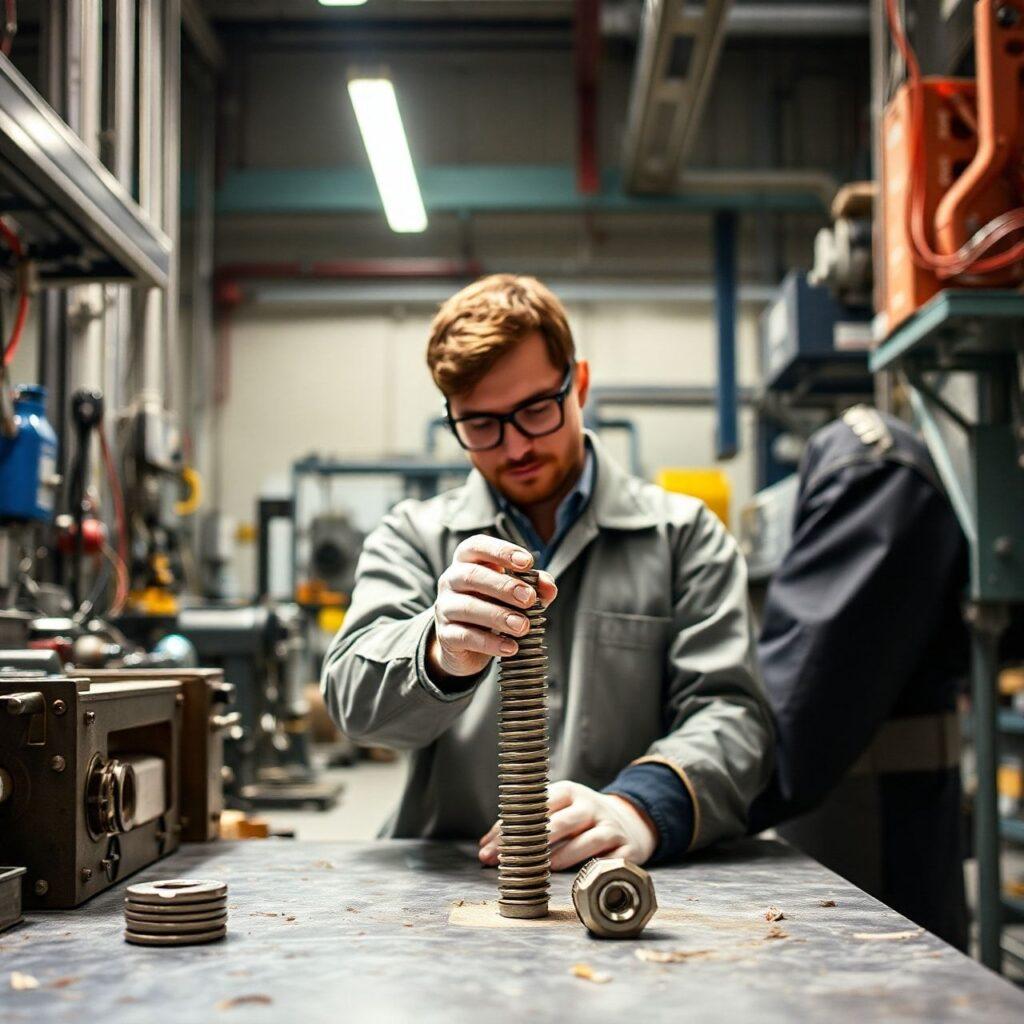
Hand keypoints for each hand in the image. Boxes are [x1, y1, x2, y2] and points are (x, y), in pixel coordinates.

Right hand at [428, 534, 556, 680]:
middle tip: (529, 598)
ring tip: (523, 626)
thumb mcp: (514, 592)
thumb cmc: (492, 605)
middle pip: (472, 575)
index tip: (527, 562)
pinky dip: (490, 643)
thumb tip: (549, 587)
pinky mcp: (445, 635)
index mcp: (467, 561)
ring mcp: (444, 608)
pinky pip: (465, 636)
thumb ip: (534, 586)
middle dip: (504, 586)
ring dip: (499, 616)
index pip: (477, 546)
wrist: (466, 644)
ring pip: (468, 607)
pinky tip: (510, 647)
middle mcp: (451, 580)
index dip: (501, 551)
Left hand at [478, 780, 657, 870]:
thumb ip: (524, 825)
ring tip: (540, 870)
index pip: (536, 806)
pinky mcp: (627, 849)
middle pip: (559, 823)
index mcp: (569, 791)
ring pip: (584, 842)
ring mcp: (610, 827)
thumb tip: (485, 846)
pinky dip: (591, 871)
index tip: (489, 848)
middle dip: (529, 845)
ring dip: (560, 858)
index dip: (511, 827)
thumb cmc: (582, 819)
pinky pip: (608, 862)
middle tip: (506, 863)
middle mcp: (590, 806)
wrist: (631, 822)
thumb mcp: (558, 810)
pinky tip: (576, 880)